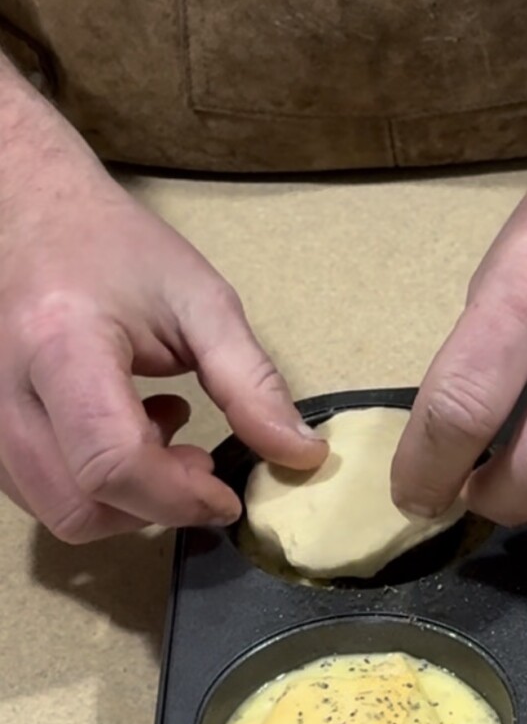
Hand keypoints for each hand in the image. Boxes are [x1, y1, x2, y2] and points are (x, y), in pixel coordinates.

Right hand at [0, 80, 323, 541]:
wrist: (28, 211)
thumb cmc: (112, 246)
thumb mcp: (199, 299)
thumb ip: (250, 381)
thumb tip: (300, 455)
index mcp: (62, 346)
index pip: (112, 462)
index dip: (178, 497)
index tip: (225, 493)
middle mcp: (7, 388)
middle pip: (79, 506)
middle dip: (154, 506)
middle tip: (198, 461)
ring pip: (56, 511)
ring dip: (125, 500)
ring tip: (161, 432)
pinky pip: (38, 492)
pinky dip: (92, 487)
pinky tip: (124, 429)